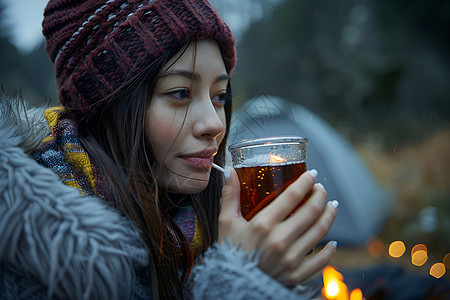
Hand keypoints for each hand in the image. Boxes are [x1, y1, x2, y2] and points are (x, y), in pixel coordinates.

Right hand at [218, 167, 337, 285]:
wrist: (232, 284)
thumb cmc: (229, 252)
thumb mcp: (226, 223)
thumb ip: (230, 196)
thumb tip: (229, 171)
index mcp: (263, 224)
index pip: (292, 196)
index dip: (306, 181)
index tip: (312, 174)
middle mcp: (279, 240)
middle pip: (311, 211)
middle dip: (320, 195)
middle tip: (320, 189)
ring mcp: (290, 258)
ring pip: (320, 231)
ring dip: (329, 215)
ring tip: (331, 206)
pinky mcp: (296, 274)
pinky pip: (321, 260)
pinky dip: (330, 249)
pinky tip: (332, 242)